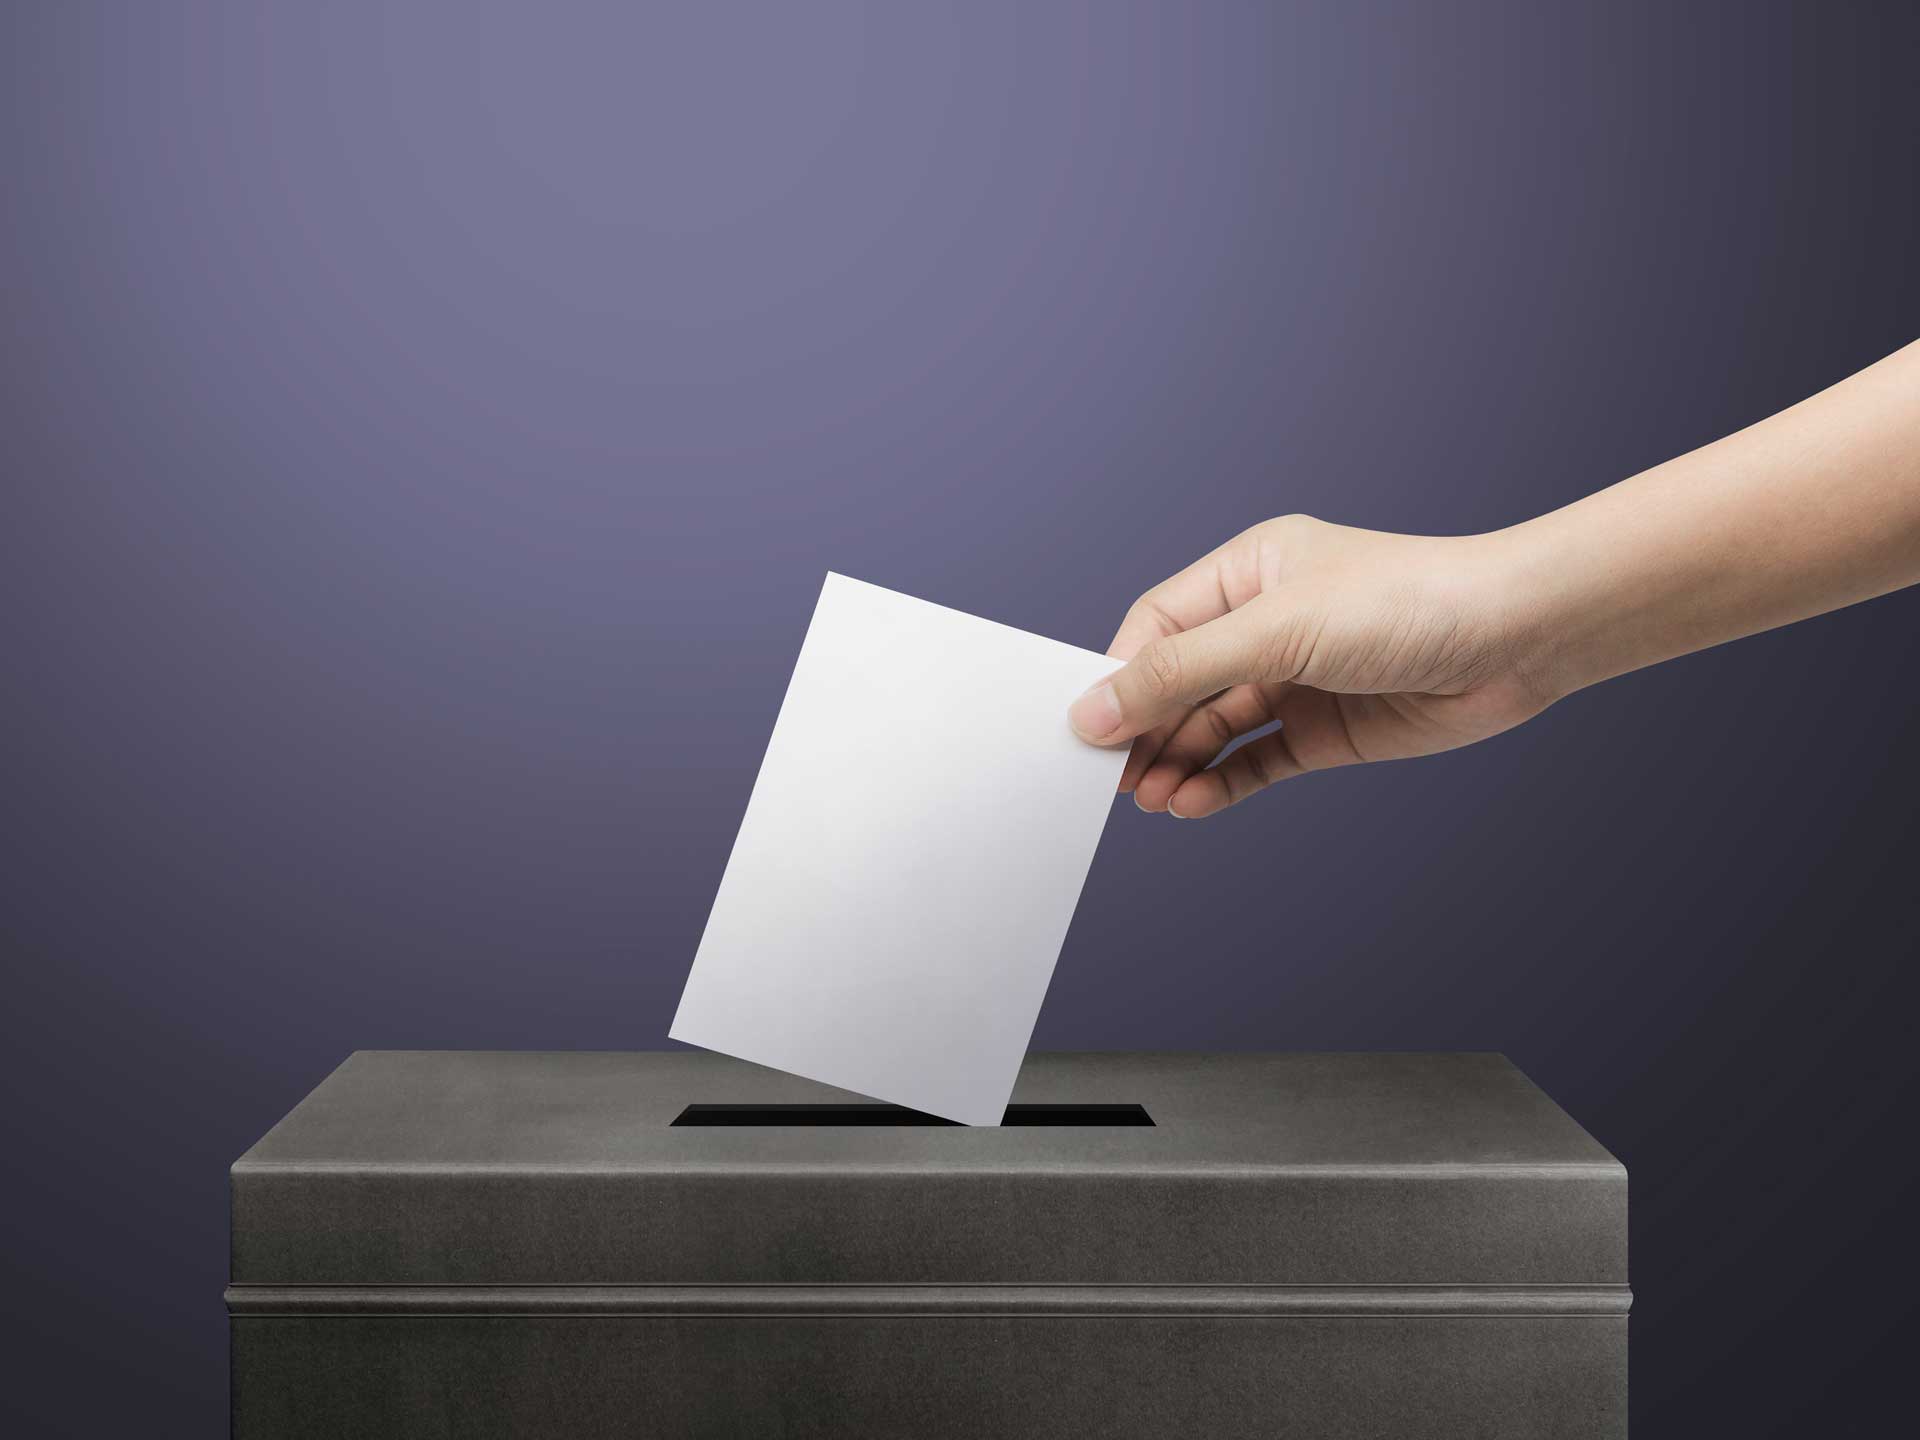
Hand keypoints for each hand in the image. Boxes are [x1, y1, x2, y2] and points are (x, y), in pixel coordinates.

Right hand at [1068, 516, 1549, 818]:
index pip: (1158, 626)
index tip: (1086, 729)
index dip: (1120, 677)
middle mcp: (1267, 622)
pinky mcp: (1324, 728)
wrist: (1518, 638)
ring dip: (1178, 763)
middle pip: (1179, 682)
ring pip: (1212, 727)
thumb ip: (1182, 673)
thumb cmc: (1408, 602)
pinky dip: (1220, 783)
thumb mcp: (1277, 631)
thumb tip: (1096, 709)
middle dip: (1145, 731)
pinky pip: (1253, 759)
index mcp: (1250, 571)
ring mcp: (1296, 678)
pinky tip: (1191, 802)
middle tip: (1108, 779)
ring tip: (1149, 799)